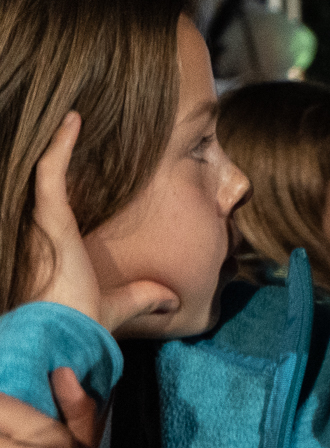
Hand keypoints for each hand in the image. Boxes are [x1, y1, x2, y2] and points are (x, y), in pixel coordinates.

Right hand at [28, 114, 176, 331]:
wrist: (66, 338)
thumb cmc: (80, 324)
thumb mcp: (117, 305)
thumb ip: (141, 298)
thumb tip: (170, 300)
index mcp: (53, 244)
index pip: (56, 201)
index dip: (63, 174)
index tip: (82, 151)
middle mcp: (41, 229)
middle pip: (45, 179)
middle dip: (54, 148)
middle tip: (72, 117)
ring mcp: (42, 222)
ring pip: (44, 167)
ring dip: (57, 139)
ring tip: (72, 110)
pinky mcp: (48, 219)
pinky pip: (49, 171)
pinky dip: (59, 144)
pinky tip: (73, 118)